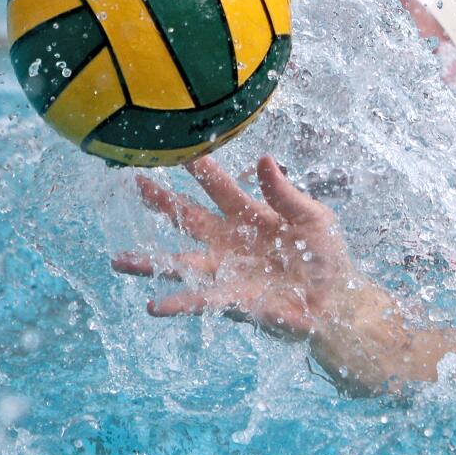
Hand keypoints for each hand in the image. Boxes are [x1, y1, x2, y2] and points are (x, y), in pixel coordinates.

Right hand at [114, 155, 455, 393]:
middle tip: (134, 183)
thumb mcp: (313, 218)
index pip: (218, 186)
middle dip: (161, 203)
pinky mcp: (233, 300)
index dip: (198, 168)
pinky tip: (154, 306)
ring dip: (149, 262)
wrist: (337, 300)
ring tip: (118, 261)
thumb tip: (265, 159)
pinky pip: (200, 301)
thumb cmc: (326, 257)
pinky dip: (177, 303)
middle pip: (188, 218)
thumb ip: (286, 194)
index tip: (175, 148)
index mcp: (250, 215)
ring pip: (181, 263)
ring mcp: (227, 271)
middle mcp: (230, 241)